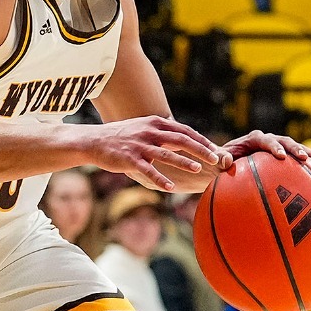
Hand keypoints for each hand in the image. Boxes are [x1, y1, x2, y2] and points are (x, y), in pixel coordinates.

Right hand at [84, 115, 221, 192]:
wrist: (94, 141)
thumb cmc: (122, 136)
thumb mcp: (143, 128)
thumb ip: (162, 132)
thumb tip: (183, 139)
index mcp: (155, 123)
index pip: (184, 130)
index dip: (201, 140)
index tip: (216, 150)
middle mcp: (150, 132)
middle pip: (180, 139)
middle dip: (200, 149)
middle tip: (215, 159)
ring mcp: (140, 146)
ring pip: (166, 154)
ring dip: (184, 161)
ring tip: (198, 169)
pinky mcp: (130, 159)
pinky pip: (148, 170)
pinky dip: (160, 179)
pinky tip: (171, 188)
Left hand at [221, 130, 310, 164]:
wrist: (230, 163)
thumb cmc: (223, 162)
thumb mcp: (219, 160)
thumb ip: (221, 159)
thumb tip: (226, 161)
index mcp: (253, 138)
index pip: (265, 139)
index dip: (273, 146)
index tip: (280, 156)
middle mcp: (268, 140)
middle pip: (284, 141)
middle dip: (294, 148)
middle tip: (302, 158)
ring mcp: (277, 147)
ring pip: (295, 148)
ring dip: (309, 153)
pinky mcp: (283, 156)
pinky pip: (297, 158)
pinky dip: (310, 162)